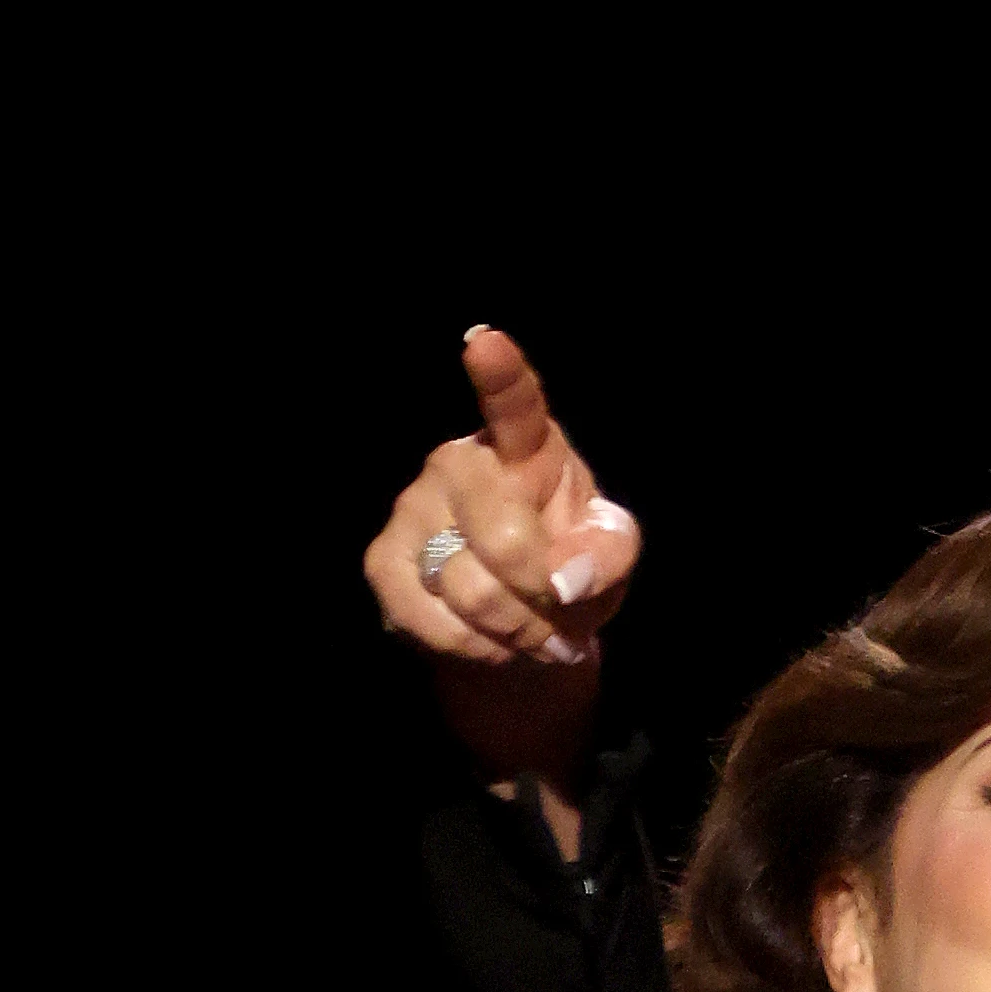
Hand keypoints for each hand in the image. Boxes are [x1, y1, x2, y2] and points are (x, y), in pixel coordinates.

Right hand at [359, 327, 642, 669]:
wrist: (519, 627)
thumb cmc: (568, 572)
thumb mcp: (608, 560)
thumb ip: (607, 554)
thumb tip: (565, 577)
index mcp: (526, 446)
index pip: (515, 405)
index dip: (500, 376)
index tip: (485, 343)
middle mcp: (460, 462)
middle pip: (503, 539)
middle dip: (541, 598)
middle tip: (559, 620)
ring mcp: (413, 507)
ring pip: (468, 588)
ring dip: (514, 632)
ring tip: (530, 634)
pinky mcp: (382, 559)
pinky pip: (433, 621)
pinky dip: (474, 648)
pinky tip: (489, 641)